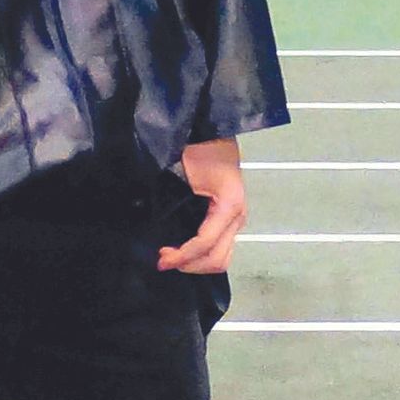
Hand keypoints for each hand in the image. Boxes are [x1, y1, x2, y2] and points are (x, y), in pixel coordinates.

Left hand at [161, 138, 247, 274]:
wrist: (213, 134)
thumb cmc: (201, 150)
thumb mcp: (187, 176)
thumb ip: (175, 204)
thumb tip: (161, 233)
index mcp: (229, 207)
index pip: (205, 244)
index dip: (182, 257)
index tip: (161, 260)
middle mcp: (238, 217)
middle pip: (218, 259)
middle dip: (190, 265)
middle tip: (164, 260)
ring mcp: (237, 220)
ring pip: (222, 258)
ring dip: (197, 264)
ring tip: (174, 256)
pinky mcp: (231, 220)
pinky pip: (220, 248)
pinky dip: (202, 255)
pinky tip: (185, 249)